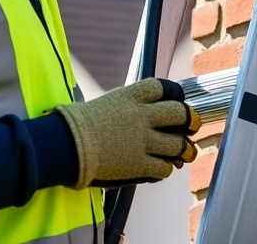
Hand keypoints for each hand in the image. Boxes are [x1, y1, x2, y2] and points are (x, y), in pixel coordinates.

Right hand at [54, 78, 200, 188]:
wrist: (64, 145)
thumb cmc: (75, 125)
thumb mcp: (103, 105)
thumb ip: (124, 107)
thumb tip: (133, 113)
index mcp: (131, 96)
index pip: (165, 88)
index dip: (176, 94)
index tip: (178, 100)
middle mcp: (142, 116)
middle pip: (180, 113)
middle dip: (190, 120)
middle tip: (192, 126)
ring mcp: (143, 140)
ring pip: (179, 144)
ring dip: (185, 150)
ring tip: (186, 153)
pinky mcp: (139, 163)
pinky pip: (165, 167)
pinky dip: (166, 169)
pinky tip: (161, 168)